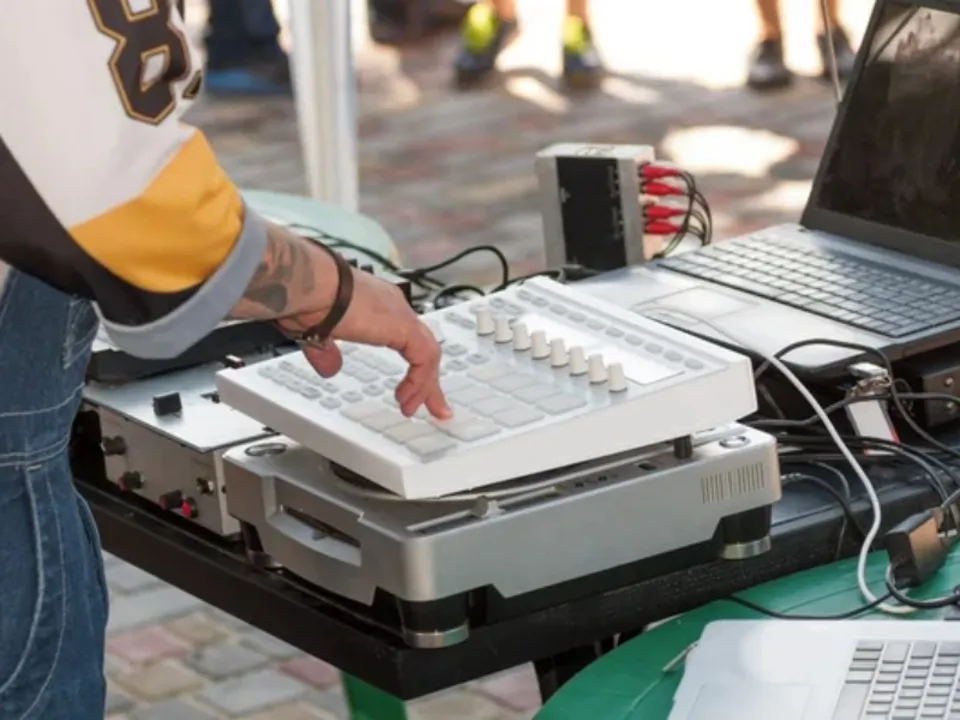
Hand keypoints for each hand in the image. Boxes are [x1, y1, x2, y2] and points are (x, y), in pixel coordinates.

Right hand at [280, 268, 450, 419]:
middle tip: (432, 406)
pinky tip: (407, 397)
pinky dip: (419, 381)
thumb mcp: (318, 334)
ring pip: (429, 354)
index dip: (412, 365)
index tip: (409, 387)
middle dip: (428, 380)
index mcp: (378, 306)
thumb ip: (328, 352)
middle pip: (424, 347)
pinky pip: (424, 358)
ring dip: (425, 386)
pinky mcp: (404, 325)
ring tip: (412, 408)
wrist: (308, 284)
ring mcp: (401, 314)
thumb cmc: (307, 298)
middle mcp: (394, 306)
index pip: (407, 338)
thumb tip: (330, 369)